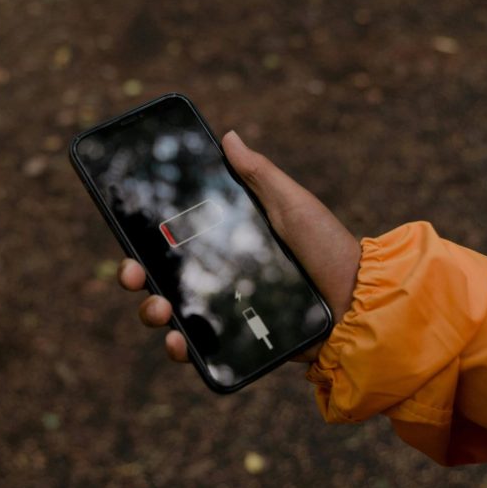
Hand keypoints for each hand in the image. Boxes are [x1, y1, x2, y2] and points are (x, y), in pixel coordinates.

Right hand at [117, 130, 360, 364]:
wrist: (359, 302)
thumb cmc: (329, 248)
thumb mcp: (293, 204)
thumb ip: (259, 175)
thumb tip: (228, 137)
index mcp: (226, 242)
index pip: (171, 240)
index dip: (142, 241)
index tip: (127, 240)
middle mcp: (220, 277)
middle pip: (160, 278)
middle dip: (135, 276)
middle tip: (133, 274)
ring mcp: (226, 311)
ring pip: (172, 315)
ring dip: (152, 312)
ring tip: (160, 308)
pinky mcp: (238, 344)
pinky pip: (201, 350)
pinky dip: (180, 350)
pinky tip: (178, 343)